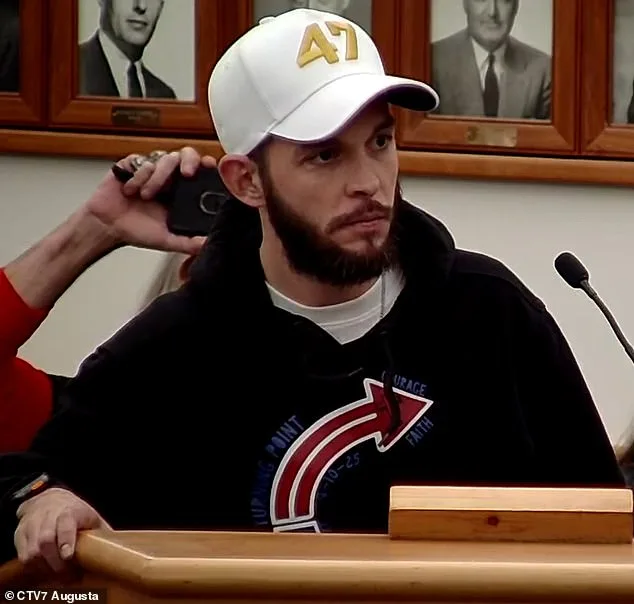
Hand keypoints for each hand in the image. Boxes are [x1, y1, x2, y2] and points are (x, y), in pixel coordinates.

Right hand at [14, 488, 109, 571]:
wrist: (47, 498)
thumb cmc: (74, 512)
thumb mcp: (91, 517)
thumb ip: (102, 532)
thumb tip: (119, 549)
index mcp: (69, 511)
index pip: (65, 524)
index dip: (66, 540)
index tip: (68, 555)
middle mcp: (48, 517)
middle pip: (45, 540)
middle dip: (55, 562)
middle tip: (68, 576)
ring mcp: (32, 525)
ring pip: (32, 550)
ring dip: (44, 567)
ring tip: (57, 575)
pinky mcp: (20, 534)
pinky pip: (23, 555)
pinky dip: (33, 566)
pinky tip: (45, 569)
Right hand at [83, 146, 216, 254]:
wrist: (108, 226)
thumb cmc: (137, 231)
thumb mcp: (168, 240)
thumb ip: (189, 243)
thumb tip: (209, 243)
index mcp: (182, 191)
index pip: (201, 170)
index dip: (206, 165)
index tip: (209, 167)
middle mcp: (169, 177)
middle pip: (186, 154)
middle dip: (189, 161)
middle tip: (187, 174)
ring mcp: (151, 169)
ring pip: (165, 158)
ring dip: (157, 178)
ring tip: (145, 196)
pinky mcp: (132, 164)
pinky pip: (141, 161)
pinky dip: (138, 177)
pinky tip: (131, 190)